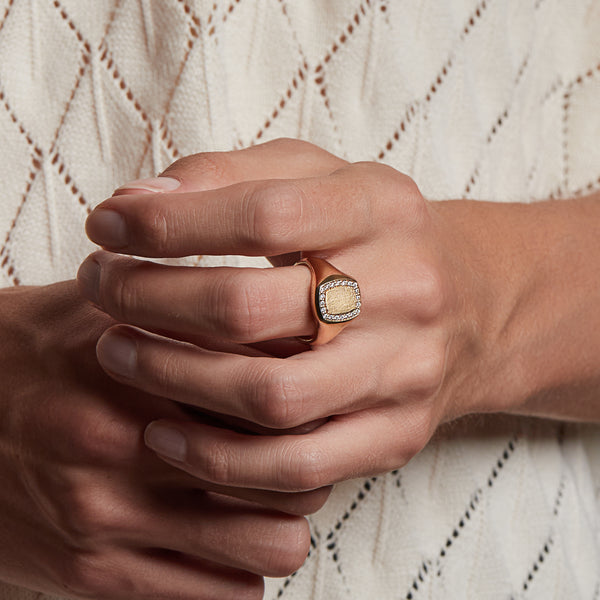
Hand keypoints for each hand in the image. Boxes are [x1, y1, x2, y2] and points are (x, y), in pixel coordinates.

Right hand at [0, 281, 316, 598]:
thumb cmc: (25, 356)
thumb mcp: (94, 305)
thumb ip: (173, 298)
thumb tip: (258, 299)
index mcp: (138, 362)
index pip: (272, 381)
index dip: (310, 387)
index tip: (311, 390)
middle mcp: (127, 439)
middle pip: (288, 462)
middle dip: (308, 456)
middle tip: (296, 448)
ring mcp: (111, 513)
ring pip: (271, 541)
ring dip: (284, 521)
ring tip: (266, 501)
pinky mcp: (94, 572)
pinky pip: (220, 595)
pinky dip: (241, 570)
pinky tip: (226, 542)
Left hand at [79, 138, 487, 493]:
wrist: (472, 304)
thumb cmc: (374, 234)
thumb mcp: (319, 177)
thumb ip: (227, 175)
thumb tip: (134, 202)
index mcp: (382, 210)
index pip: (262, 215)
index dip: (168, 225)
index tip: (107, 227)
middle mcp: (403, 290)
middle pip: (252, 310)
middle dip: (152, 302)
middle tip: (102, 290)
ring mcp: (404, 371)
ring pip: (270, 397)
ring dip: (172, 382)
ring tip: (116, 354)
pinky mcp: (397, 434)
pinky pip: (298, 466)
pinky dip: (217, 460)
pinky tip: (164, 434)